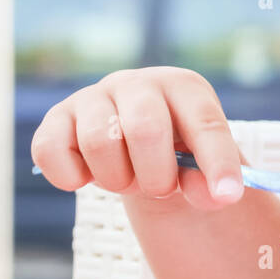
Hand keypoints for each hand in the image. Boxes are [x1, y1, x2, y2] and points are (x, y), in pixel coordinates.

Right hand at [31, 66, 245, 211]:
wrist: (134, 147)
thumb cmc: (175, 152)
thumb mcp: (202, 167)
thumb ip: (211, 182)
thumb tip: (215, 194)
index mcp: (183, 87)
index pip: (205, 122)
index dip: (218, 162)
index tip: (228, 196)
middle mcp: (137, 82)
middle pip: (146, 128)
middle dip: (156, 176)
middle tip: (160, 189)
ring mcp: (94, 96)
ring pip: (98, 141)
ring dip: (116, 178)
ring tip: (127, 178)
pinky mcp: (57, 117)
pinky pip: (50, 149)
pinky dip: (69, 176)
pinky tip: (86, 176)